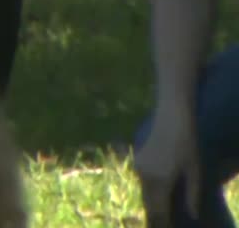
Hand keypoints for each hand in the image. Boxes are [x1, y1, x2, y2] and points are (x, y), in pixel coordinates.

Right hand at [134, 106, 200, 225]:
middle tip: (163, 220)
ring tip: (161, 206)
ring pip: (145, 190)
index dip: (163, 221)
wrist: (172, 116)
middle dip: (156, 212)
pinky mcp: (138, 157)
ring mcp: (140, 166)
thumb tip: (193, 214)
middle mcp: (145, 175)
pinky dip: (150, 187)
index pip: (159, 209)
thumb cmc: (188, 142)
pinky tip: (158, 186)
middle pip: (149, 202)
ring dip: (152, 199)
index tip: (168, 227)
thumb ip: (193, 194)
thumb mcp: (195, 170)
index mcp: (160, 181)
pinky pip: (143, 179)